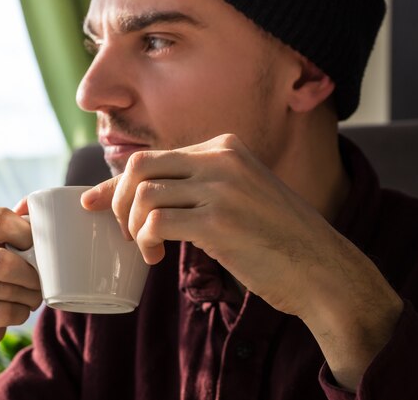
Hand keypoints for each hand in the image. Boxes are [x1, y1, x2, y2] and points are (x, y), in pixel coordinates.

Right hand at [0, 202, 41, 379]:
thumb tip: (35, 207)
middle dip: (31, 273)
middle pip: (3, 261)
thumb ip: (14, 221)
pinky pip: (2, 313)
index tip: (40, 247)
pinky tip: (20, 309)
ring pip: (6, 290)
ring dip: (30, 295)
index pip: (0, 220)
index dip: (28, 234)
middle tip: (41, 279)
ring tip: (34, 295)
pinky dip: (21, 312)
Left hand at [82, 133, 402, 389]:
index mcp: (226, 148)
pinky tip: (157, 257)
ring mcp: (222, 188)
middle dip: (116, 200)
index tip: (94, 203)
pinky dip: (145, 241)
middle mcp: (223, 159)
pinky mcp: (219, 222)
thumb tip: (147, 198)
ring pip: (143, 194)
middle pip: (139, 166)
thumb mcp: (242, 196)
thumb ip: (202, 187)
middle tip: (123, 231)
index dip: (116, 181)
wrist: (323, 269)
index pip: (155, 156)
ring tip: (146, 248)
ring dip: (131, 226)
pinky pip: (156, 222)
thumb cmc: (278, 239)